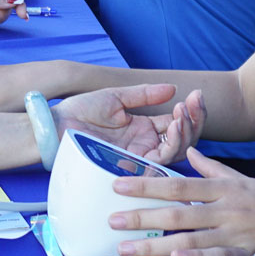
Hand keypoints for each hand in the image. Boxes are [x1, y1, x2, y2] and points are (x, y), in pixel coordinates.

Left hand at [51, 84, 188, 159]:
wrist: (57, 126)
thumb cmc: (80, 112)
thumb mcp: (115, 98)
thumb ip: (143, 95)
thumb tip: (172, 89)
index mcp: (144, 130)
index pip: (177, 124)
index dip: (192, 111)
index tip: (197, 95)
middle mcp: (145, 145)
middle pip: (183, 140)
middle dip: (195, 121)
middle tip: (196, 103)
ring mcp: (139, 157)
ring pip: (175, 152)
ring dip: (185, 132)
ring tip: (182, 113)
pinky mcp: (130, 166)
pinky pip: (158, 164)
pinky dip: (170, 146)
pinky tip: (172, 128)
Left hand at [106, 144, 254, 255]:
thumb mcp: (244, 180)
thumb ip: (214, 169)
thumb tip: (191, 153)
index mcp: (223, 188)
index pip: (177, 185)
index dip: (146, 185)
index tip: (117, 185)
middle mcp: (226, 209)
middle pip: (176, 213)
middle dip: (141, 217)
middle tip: (110, 220)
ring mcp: (236, 233)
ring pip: (189, 238)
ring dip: (155, 245)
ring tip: (125, 250)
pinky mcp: (248, 255)